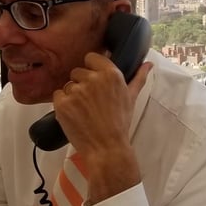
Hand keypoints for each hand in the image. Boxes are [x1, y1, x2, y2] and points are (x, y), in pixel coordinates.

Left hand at [53, 54, 152, 202]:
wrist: (106, 148)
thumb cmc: (120, 123)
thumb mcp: (131, 98)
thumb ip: (138, 78)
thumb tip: (148, 64)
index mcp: (111, 74)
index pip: (91, 57)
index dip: (92, 69)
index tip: (95, 81)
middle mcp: (92, 79)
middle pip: (78, 71)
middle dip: (82, 84)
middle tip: (91, 101)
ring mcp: (76, 91)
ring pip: (68, 84)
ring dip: (73, 95)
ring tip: (84, 111)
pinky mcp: (62, 103)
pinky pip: (58, 95)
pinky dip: (63, 104)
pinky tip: (75, 115)